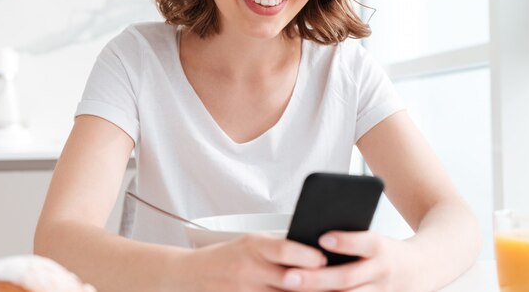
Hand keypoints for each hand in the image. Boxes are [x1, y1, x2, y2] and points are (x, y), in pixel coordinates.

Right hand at [172, 233, 327, 291]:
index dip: (309, 257)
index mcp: (252, 245)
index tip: (326, 260)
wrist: (190, 275)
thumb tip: (314, 253)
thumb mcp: (249, 243)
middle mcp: (248, 269)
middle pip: (290, 281)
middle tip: (338, 284)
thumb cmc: (227, 256)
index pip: (285, 250)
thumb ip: (278, 249)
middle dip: (316, 284)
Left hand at [282, 231, 418, 291]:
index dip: (345, 241)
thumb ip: (350, 239)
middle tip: (289, 276)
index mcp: (382, 248)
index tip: (323, 237)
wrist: (424, 267)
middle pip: (347, 279)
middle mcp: (382, 272)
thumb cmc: (388, 249)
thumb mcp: (375, 237)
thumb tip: (314, 240)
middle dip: (316, 279)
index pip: (365, 243)